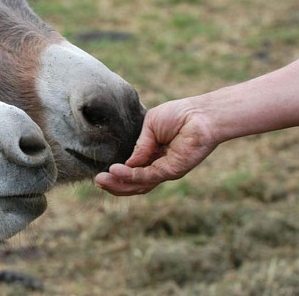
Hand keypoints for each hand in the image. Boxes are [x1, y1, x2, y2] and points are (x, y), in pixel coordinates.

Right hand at [95, 99, 219, 195]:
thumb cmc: (179, 115)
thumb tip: (126, 164)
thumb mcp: (150, 126)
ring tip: (102, 180)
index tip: (102, 172)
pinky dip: (130, 175)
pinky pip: (147, 176)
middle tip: (98, 181)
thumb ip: (139, 146)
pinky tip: (116, 170)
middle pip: (134, 183)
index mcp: (153, 154)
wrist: (200, 114)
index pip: (133, 170)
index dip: (118, 174)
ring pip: (139, 184)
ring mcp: (165, 170)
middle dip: (115, 184)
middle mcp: (159, 166)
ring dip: (119, 184)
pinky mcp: (172, 171)